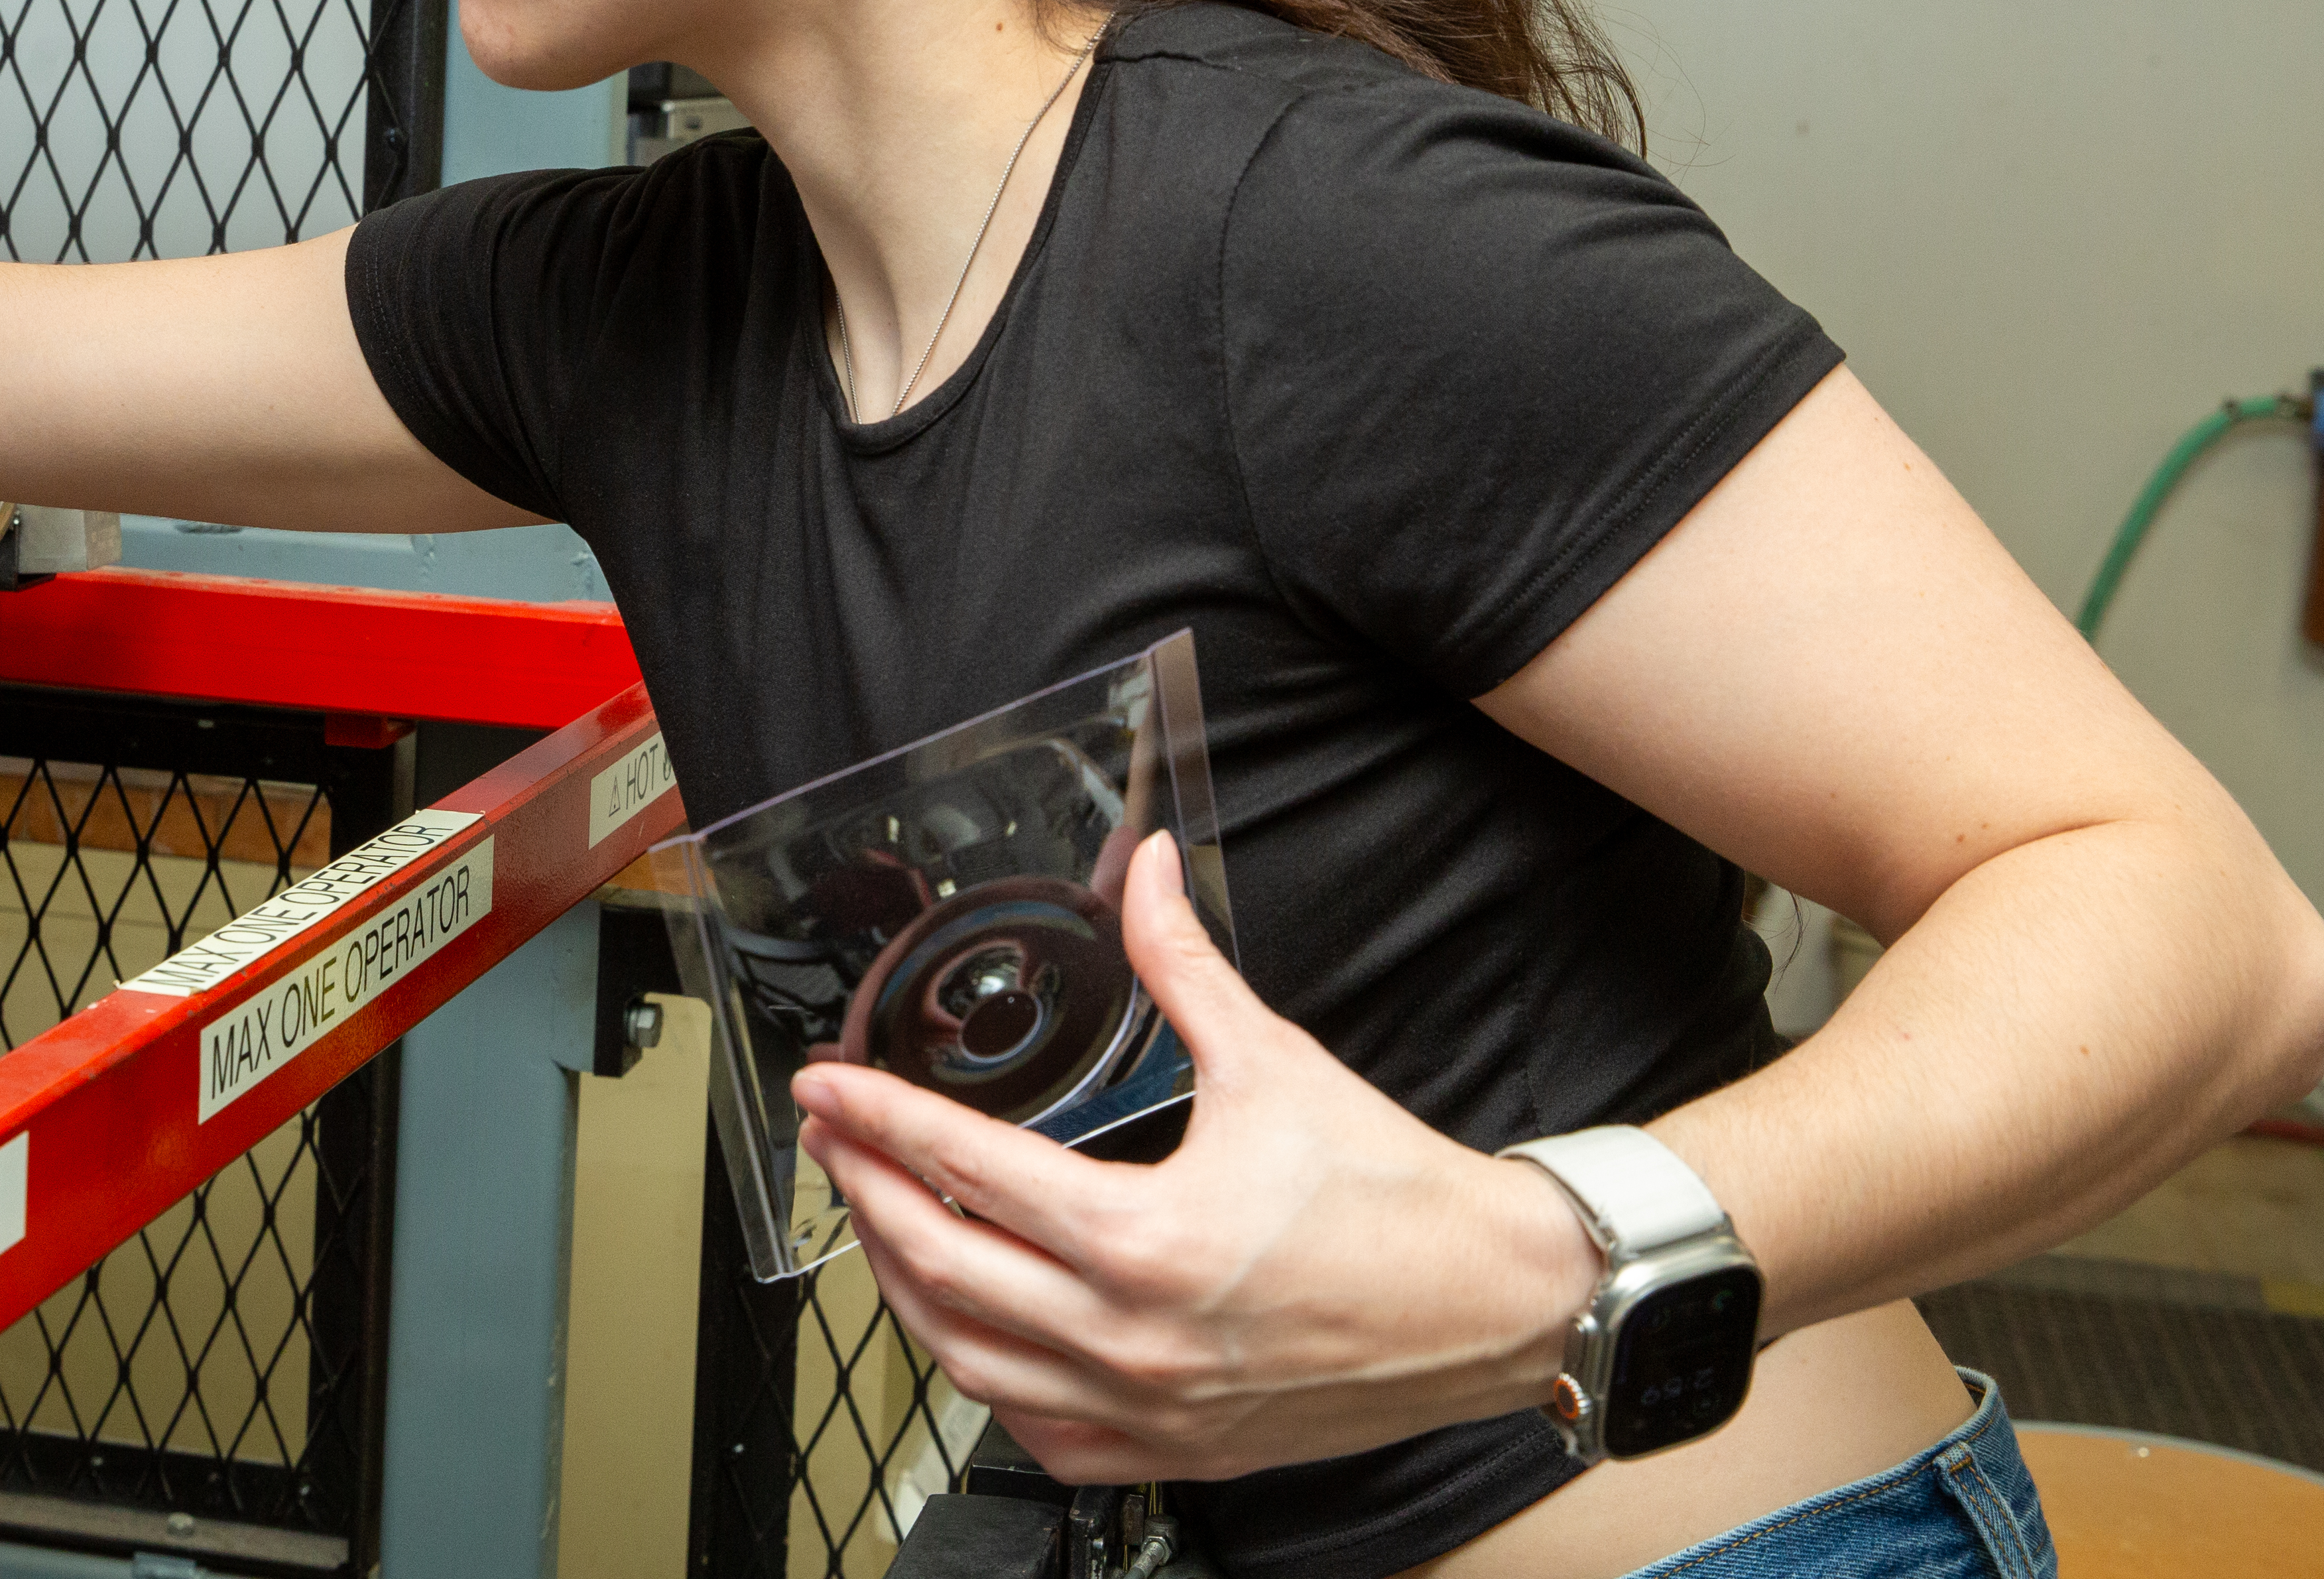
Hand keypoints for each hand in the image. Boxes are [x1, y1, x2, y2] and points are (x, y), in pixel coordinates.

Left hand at [789, 839, 1603, 1484]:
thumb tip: (1142, 871)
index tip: (826, 1090)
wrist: (1496, 1305)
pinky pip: (1035, 1432)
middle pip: (939, 1269)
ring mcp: (1146, 1410)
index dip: (878, 1120)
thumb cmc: (1398, 1199)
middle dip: (864, 1195)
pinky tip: (963, 1327)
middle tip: (833, 1140)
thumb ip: (1182, 963)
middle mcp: (1131, 1340)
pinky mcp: (1172, 1452)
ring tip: (876, 1218)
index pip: (964, 1169)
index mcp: (1146, 1242)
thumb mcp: (1275, 1061)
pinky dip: (979, 1376)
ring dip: (903, 1286)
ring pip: (967, 1361)